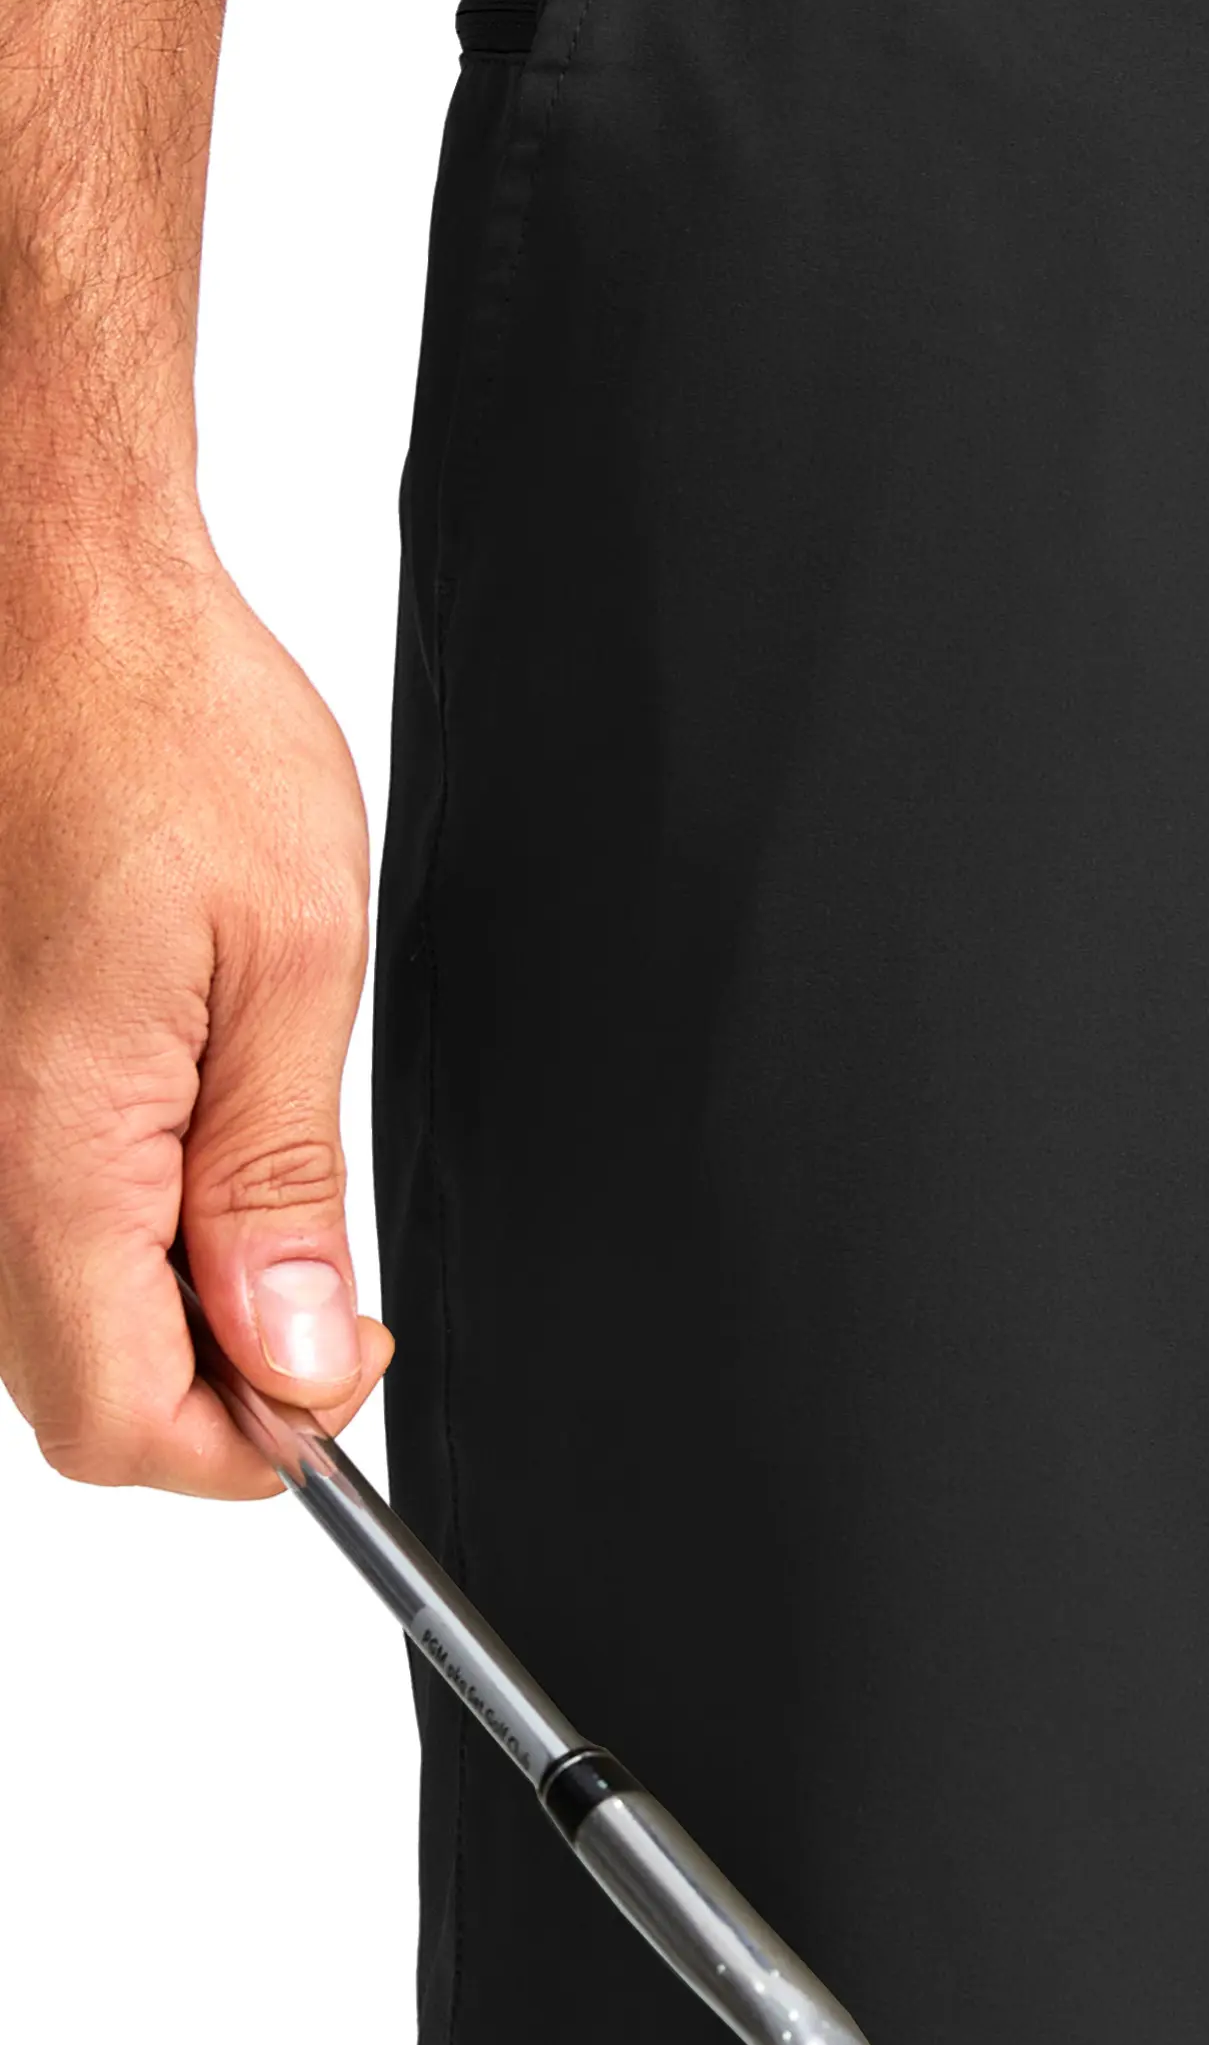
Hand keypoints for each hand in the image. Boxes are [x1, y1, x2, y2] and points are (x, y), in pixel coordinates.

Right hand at [0, 528, 387, 1494]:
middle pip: (73, 1380)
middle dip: (213, 1373)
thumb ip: (276, 1180)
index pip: (113, 1417)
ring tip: (256, 1187)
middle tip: (325, 1290)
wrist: (43, 605)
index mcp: (45, 1145)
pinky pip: (21, 1214)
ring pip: (44, 1304)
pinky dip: (112, 1216)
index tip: (340, 1370)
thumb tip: (297, 1360)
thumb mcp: (288, 962)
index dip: (247, 1438)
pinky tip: (187, 1133)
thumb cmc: (161, 733)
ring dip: (163, 1293)